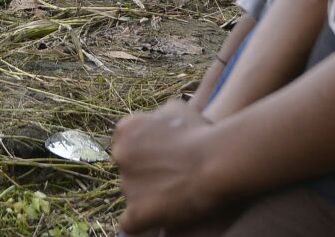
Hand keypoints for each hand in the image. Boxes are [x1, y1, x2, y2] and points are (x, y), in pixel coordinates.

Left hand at [112, 99, 220, 232]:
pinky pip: (130, 224)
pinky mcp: (136, 212)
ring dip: (148, 196)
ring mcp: (127, 185)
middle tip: (172, 177)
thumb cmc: (202, 133)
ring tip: (176, 194)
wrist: (215, 161)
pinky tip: (159, 218)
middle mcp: (120, 156)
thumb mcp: (178, 110)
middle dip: (145, 174)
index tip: (164, 159)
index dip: (146, 154)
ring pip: (132, 195)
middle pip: (128, 170)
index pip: (127, 145)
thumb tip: (157, 121)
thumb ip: (159, 117)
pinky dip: (143, 222)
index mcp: (126, 130)